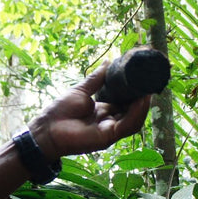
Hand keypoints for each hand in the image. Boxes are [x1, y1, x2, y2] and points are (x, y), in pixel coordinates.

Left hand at [28, 64, 150, 161]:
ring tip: (148, 91)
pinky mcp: (108, 137)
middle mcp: (109, 121)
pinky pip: (127, 126)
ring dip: (143, 106)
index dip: (135, 93)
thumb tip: (108, 61)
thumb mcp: (81, 90)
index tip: (143, 78)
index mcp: (104, 111)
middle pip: (133, 112)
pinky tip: (141, 101)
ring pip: (134, 120)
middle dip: (143, 99)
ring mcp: (110, 131)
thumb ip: (96, 79)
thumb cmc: (60, 111)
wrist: (47, 129)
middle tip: (150, 83)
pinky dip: (136, 113)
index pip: (126, 103)